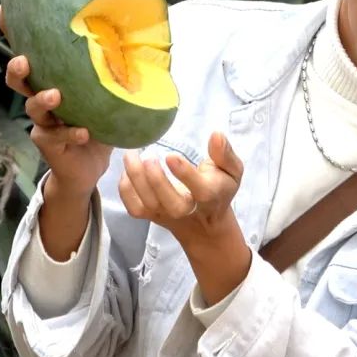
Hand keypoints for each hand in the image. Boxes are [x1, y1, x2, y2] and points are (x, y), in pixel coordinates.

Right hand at [0, 5, 112, 197]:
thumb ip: (115, 74)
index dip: (15, 33)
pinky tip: (83, 132)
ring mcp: (42, 121)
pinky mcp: (47, 143)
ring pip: (33, 107)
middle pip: (18, 79)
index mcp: (53, 79)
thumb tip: (145, 45)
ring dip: (43, 100)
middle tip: (24, 60)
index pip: (32, 52)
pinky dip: (70, 133)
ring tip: (56, 96)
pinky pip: (55, 136)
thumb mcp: (106, 96)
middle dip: (17, 68)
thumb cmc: (97, 123)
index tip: (6, 11)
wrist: (90, 166)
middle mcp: (41, 97)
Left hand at [120, 131, 249, 305]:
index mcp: (209, 195)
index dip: (184, 174)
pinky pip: (133, 206)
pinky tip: (127, 170)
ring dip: (136, 178)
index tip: (171, 156)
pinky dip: (125, 188)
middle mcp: (186, 209)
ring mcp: (165, 214)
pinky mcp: (149, 216)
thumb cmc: (217, 188)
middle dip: (156, 180)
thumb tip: (216, 134)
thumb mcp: (231, 171)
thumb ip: (225, 153)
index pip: (200, 189)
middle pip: (170, 203)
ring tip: (131, 154)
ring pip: (147, 203)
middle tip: (148, 156)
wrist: (203, 222)